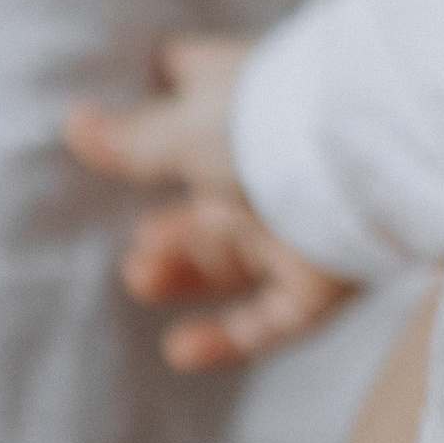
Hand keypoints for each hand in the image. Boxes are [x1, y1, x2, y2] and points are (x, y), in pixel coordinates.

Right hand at [68, 31, 357, 366]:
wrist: (367, 163)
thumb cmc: (269, 124)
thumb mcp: (184, 126)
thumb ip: (132, 137)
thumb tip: (76, 119)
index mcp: (248, 105)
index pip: (203, 92)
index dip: (168, 97)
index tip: (130, 118)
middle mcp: (277, 163)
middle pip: (216, 197)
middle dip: (172, 225)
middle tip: (136, 246)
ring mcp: (304, 222)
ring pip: (238, 256)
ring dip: (187, 271)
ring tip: (140, 276)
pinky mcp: (327, 279)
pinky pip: (273, 320)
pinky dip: (227, 338)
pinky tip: (178, 350)